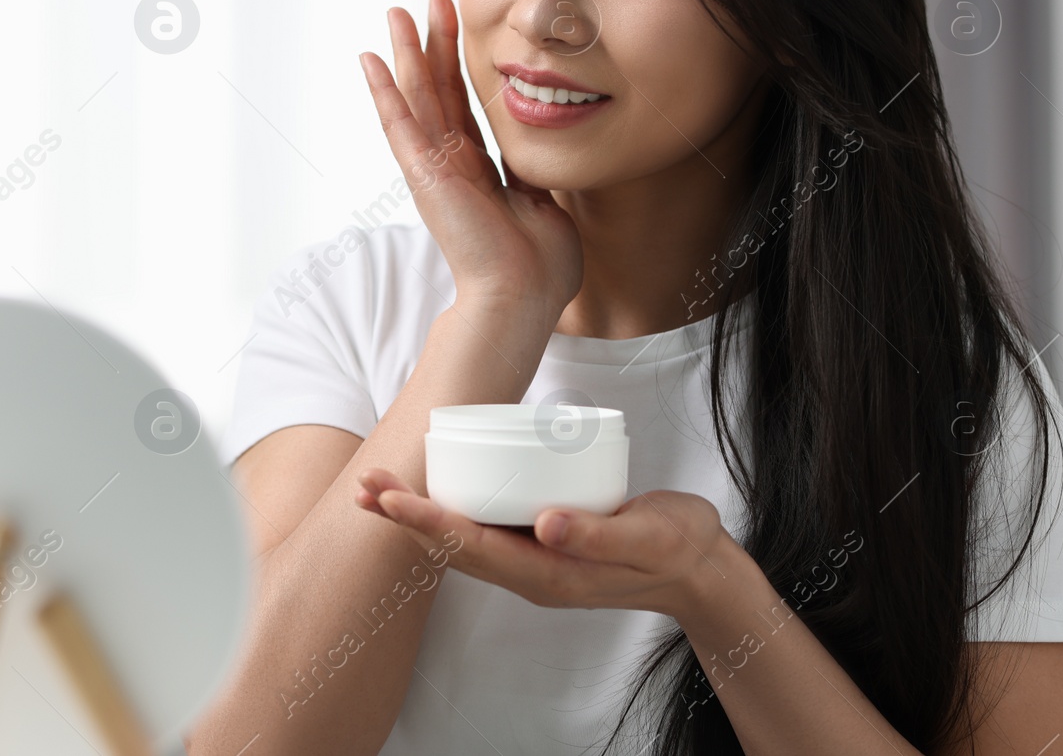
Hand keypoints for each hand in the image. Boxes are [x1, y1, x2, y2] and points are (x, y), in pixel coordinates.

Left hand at [353, 466, 738, 619]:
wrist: (700, 567)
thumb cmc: (676, 547)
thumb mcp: (649, 537)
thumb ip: (601, 535)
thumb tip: (546, 524)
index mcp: (549, 575)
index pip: (473, 548)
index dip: (427, 521)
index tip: (389, 500)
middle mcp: (532, 573)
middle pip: (453, 547)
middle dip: (406, 518)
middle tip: (362, 486)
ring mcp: (535, 562)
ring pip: (463, 541)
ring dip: (420, 516)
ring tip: (378, 490)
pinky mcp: (542, 546)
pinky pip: (484, 532)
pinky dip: (451, 511)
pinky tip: (436, 490)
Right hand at [360, 0, 582, 318]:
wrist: (524, 294)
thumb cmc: (540, 267)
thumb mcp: (542, 205)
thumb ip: (532, 176)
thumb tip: (539, 158)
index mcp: (478, 173)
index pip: (464, 108)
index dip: (459, 67)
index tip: (457, 28)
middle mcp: (450, 166)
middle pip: (438, 92)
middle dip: (434, 43)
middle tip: (429, 0)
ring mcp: (434, 169)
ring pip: (417, 98)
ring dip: (406, 53)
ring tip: (395, 13)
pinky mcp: (423, 174)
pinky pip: (400, 124)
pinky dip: (384, 91)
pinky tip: (370, 61)